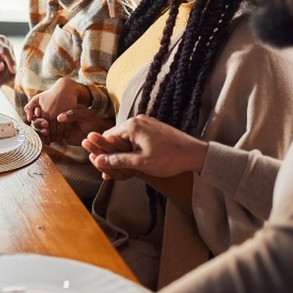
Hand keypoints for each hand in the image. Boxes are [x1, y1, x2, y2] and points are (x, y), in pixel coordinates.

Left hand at [0, 32, 15, 85]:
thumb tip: (1, 67)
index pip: (5, 51)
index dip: (10, 61)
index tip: (14, 70)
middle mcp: (4, 41)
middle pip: (9, 59)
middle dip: (4, 72)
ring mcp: (8, 44)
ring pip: (12, 61)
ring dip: (4, 71)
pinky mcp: (10, 48)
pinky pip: (10, 60)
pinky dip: (6, 68)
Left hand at [25, 78, 85, 142]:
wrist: (65, 88)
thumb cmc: (49, 94)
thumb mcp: (36, 98)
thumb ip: (29, 108)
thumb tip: (29, 119)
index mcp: (43, 112)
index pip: (42, 129)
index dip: (43, 136)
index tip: (45, 139)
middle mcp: (51, 115)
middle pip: (50, 132)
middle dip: (50, 138)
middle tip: (50, 141)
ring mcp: (61, 115)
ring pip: (59, 131)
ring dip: (58, 137)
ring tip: (56, 139)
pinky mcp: (69, 115)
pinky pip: (66, 128)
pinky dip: (64, 134)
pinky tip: (63, 135)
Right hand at [82, 114, 208, 180]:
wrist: (195, 153)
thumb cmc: (169, 158)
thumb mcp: (140, 162)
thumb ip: (117, 161)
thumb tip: (97, 161)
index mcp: (131, 125)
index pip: (106, 137)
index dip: (102, 153)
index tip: (101, 167)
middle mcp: (137, 120)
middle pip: (115, 137)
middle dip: (112, 154)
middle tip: (110, 172)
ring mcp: (146, 123)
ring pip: (126, 138)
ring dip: (123, 153)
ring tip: (123, 169)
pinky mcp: (153, 128)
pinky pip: (136, 138)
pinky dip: (133, 149)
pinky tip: (134, 161)